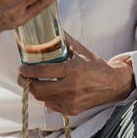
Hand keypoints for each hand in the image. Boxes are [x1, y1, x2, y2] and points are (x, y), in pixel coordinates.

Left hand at [19, 33, 134, 115]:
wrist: (113, 84)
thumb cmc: (95, 66)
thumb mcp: (80, 50)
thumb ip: (63, 40)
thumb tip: (48, 27)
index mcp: (72, 70)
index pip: (43, 72)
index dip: (28, 71)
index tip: (22, 67)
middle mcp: (71, 87)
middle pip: (39, 90)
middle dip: (27, 83)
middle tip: (23, 76)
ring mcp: (71, 101)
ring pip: (43, 99)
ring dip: (36, 90)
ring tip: (34, 82)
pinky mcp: (72, 110)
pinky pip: (52, 106)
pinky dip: (47, 98)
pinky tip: (48, 90)